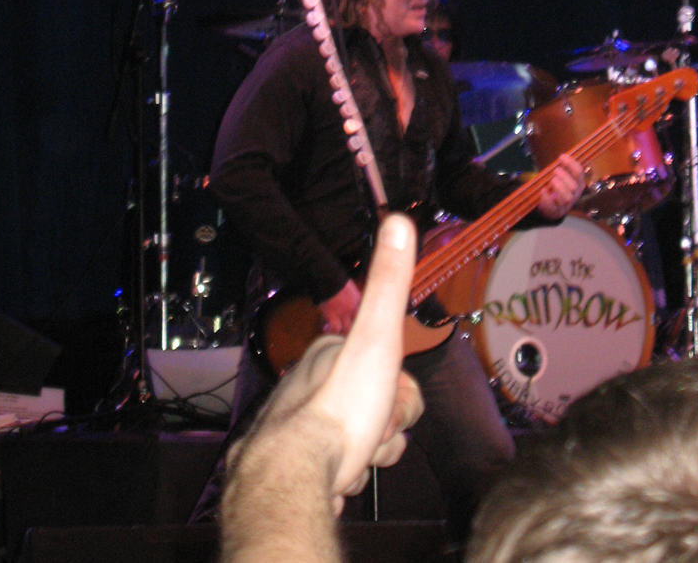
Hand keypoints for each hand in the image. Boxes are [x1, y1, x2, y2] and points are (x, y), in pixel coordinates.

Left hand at [223, 215, 423, 522]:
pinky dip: (347, 478)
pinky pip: (342, 470)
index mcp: (329, 351)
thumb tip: (398, 218)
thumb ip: (390, 282)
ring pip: (365, 441)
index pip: (388, 366)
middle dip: (388, 428)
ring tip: (354, 459)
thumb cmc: (341, 409)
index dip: (401, 391)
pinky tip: (340, 478)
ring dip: (372, 456)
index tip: (387, 399)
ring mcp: (303, 426)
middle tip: (372, 433)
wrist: (295, 478)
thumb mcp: (377, 338)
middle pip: (379, 405)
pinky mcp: (298, 467)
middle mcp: (311, 384)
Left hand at [537, 152, 585, 219]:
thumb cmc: (558, 188)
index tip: (561, 156)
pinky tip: (542, 190)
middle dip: (565, 176)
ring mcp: (566, 204)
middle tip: (556, 170)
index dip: (571, 163)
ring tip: (552, 180)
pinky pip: (553, 206)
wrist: (553, 208)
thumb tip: (562, 157)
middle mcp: (575, 194)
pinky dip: (547, 198)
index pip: (579, 172)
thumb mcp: (563, 178)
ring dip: (559, 187)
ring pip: (567, 197)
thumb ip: (564, 169)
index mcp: (578, 184)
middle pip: (574, 186)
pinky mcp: (556, 211)